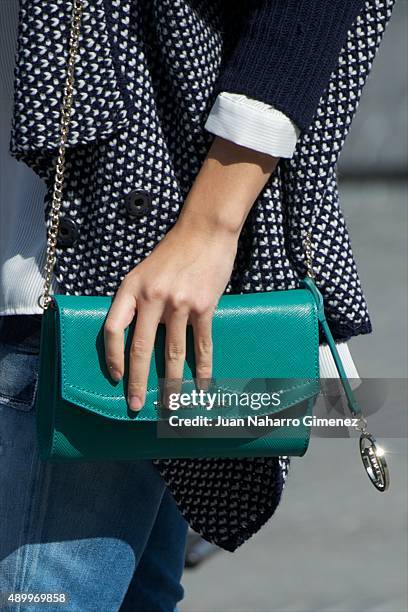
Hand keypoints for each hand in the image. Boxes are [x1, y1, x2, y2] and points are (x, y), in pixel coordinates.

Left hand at [104, 136, 277, 410]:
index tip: (115, 377)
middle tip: (135, 405)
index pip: (114, 329)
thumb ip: (137, 300)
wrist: (206, 231)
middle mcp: (152, 297)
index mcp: (131, 288)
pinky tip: (201, 386)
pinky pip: (201, 344)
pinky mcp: (204, 307)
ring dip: (171, 383)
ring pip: (172, 352)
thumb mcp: (143, 271)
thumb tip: (135, 336)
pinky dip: (202, 368)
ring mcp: (179, 303)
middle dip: (137, 382)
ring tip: (170, 404)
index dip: (112, 357)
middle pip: (140, 348)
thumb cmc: (174, 252)